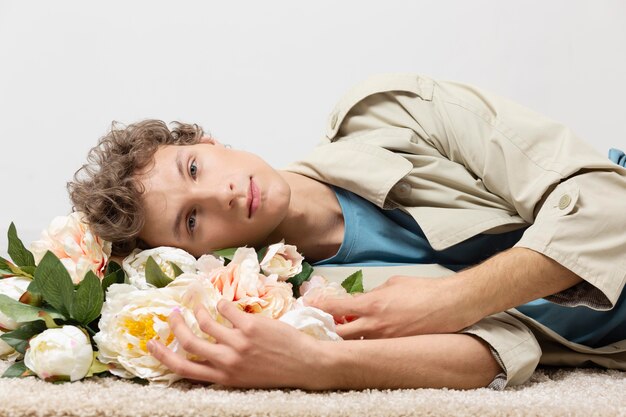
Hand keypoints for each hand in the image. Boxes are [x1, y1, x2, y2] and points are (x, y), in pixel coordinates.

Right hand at [147, 299, 326, 388]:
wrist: (305, 365)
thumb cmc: (275, 371)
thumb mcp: (243, 377)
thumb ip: (224, 366)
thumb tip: (206, 348)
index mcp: (222, 377)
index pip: (183, 368)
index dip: (163, 355)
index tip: (151, 343)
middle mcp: (226, 361)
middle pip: (188, 342)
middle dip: (175, 326)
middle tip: (172, 314)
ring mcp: (238, 343)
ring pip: (206, 322)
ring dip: (198, 311)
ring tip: (198, 305)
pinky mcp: (251, 326)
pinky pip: (227, 309)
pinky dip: (222, 303)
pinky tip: (224, 303)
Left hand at [308, 275, 473, 339]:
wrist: (450, 304)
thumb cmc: (422, 290)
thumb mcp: (392, 283)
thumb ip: (373, 293)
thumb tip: (364, 299)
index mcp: (371, 304)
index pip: (334, 307)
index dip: (318, 306)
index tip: (309, 305)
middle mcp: (374, 324)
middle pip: (339, 334)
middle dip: (328, 330)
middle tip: (323, 326)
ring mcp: (385, 339)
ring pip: (355, 344)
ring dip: (348, 338)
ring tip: (346, 332)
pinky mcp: (396, 348)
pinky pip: (374, 348)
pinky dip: (367, 343)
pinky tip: (368, 338)